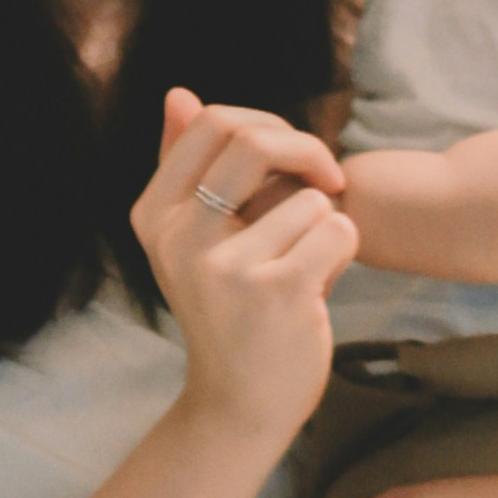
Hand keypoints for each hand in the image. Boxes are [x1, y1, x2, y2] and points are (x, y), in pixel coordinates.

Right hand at [133, 88, 354, 457]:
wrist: (239, 404)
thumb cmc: (227, 312)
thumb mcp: (190, 241)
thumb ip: (185, 167)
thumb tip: (179, 94)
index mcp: (153, 215)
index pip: (212, 122)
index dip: (267, 127)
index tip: (292, 161)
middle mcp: (179, 238)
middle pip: (255, 141)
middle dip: (308, 152)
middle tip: (330, 182)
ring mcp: (225, 266)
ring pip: (309, 196)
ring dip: (325, 224)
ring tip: (305, 266)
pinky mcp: (276, 291)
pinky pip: (337, 231)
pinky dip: (343, 254)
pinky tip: (320, 287)